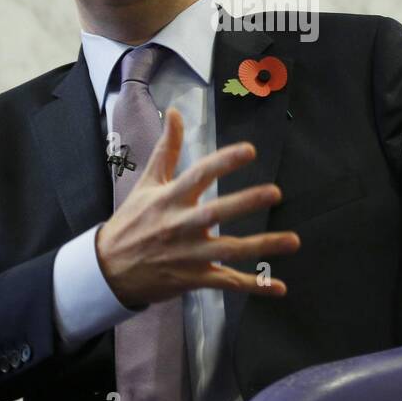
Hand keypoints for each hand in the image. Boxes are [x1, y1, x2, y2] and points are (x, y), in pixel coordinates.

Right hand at [96, 107, 300, 306]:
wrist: (108, 270)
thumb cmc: (131, 222)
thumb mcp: (148, 183)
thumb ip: (167, 149)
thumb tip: (175, 113)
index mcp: (170, 199)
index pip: (200, 175)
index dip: (224, 162)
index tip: (250, 150)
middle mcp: (180, 226)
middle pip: (216, 213)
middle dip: (245, 202)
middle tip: (275, 192)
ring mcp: (188, 255)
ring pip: (229, 251)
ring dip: (262, 246)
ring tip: (293, 240)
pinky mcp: (193, 279)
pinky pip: (227, 282)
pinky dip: (254, 286)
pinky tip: (279, 287)